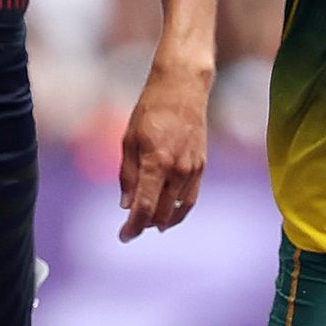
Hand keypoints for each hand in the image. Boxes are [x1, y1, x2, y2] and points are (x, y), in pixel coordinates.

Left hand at [117, 54, 212, 239]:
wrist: (182, 89)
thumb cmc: (150, 111)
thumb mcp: (128, 140)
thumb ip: (127, 175)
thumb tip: (126, 205)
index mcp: (156, 163)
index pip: (144, 207)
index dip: (133, 226)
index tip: (124, 236)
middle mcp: (177, 170)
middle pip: (162, 212)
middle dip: (145, 225)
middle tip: (132, 228)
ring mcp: (193, 169)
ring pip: (178, 208)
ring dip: (162, 219)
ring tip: (149, 224)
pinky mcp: (201, 166)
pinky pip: (191, 197)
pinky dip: (179, 209)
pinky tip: (168, 212)